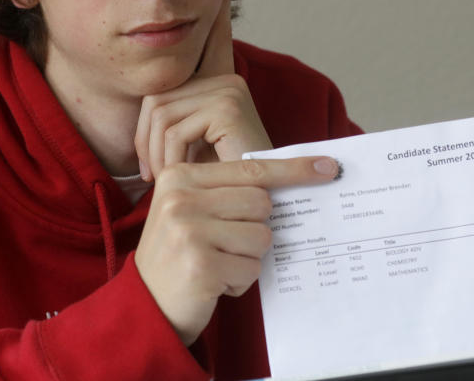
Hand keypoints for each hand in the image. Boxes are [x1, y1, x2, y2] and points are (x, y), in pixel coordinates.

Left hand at [134, 0, 272, 179]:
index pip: (213, 39)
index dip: (216, 8)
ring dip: (156, 155)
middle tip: (150, 174)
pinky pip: (173, 127)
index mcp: (220, 86)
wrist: (246, 214)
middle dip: (144, 139)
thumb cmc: (217, 187)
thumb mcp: (188, 150)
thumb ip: (173, 122)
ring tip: (168, 179)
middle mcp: (227, 80)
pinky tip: (185, 175)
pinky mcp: (229, 106)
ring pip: (158, 112)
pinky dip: (169, 158)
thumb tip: (151, 104)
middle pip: (156, 96)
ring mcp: (230, 89)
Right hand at [134, 156, 339, 344]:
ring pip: (261, 237)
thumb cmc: (178, 254)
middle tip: (225, 245)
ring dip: (247, 258)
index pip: (251, 169)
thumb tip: (289, 183)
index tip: (329, 167)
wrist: (145, 304)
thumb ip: (228, 191)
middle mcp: (181, 198)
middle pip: (262, 204)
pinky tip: (212, 283)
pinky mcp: (201, 265)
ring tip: (217, 264)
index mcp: (180, 176)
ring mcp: (189, 231)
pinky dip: (239, 281)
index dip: (293, 169)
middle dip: (255, 230)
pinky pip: (252, 269)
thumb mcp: (191, 211)